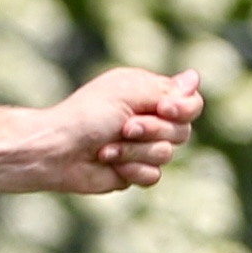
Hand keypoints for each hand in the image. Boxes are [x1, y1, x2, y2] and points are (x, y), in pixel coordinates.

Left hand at [19, 66, 203, 192]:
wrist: (57, 150)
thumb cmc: (87, 115)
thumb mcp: (128, 92)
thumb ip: (165, 89)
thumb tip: (195, 78)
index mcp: (150, 96)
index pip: (191, 103)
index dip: (183, 108)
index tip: (163, 108)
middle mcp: (150, 121)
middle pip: (182, 131)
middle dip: (152, 130)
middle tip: (124, 128)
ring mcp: (143, 148)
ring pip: (167, 154)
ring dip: (134, 150)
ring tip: (106, 148)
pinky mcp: (133, 172)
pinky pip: (153, 175)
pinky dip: (130, 168)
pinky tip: (108, 162)